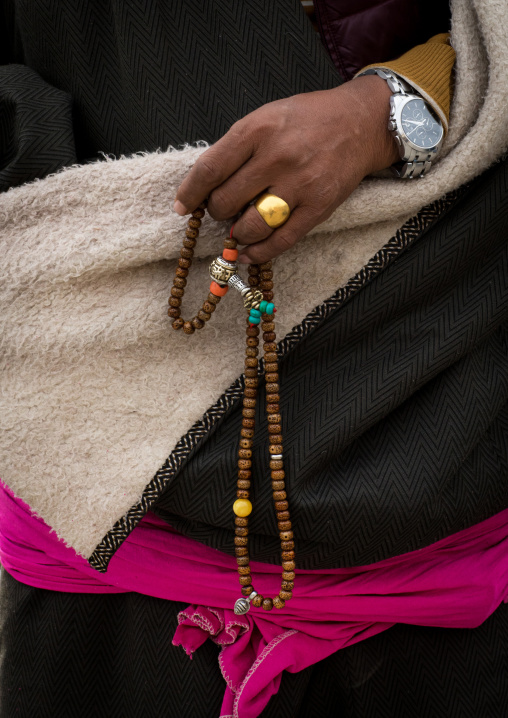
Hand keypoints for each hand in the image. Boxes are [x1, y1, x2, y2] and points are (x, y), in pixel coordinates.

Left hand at [174, 75, 398, 263]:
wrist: (360, 122)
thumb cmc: (307, 119)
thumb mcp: (266, 117)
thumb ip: (237, 147)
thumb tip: (206, 186)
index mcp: (258, 129)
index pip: (210, 169)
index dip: (190, 193)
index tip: (182, 206)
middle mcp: (278, 157)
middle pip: (226, 201)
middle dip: (217, 210)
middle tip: (224, 207)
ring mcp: (300, 185)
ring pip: (250, 226)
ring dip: (237, 233)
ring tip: (241, 224)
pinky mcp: (319, 208)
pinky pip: (281, 241)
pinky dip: (259, 252)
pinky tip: (249, 253)